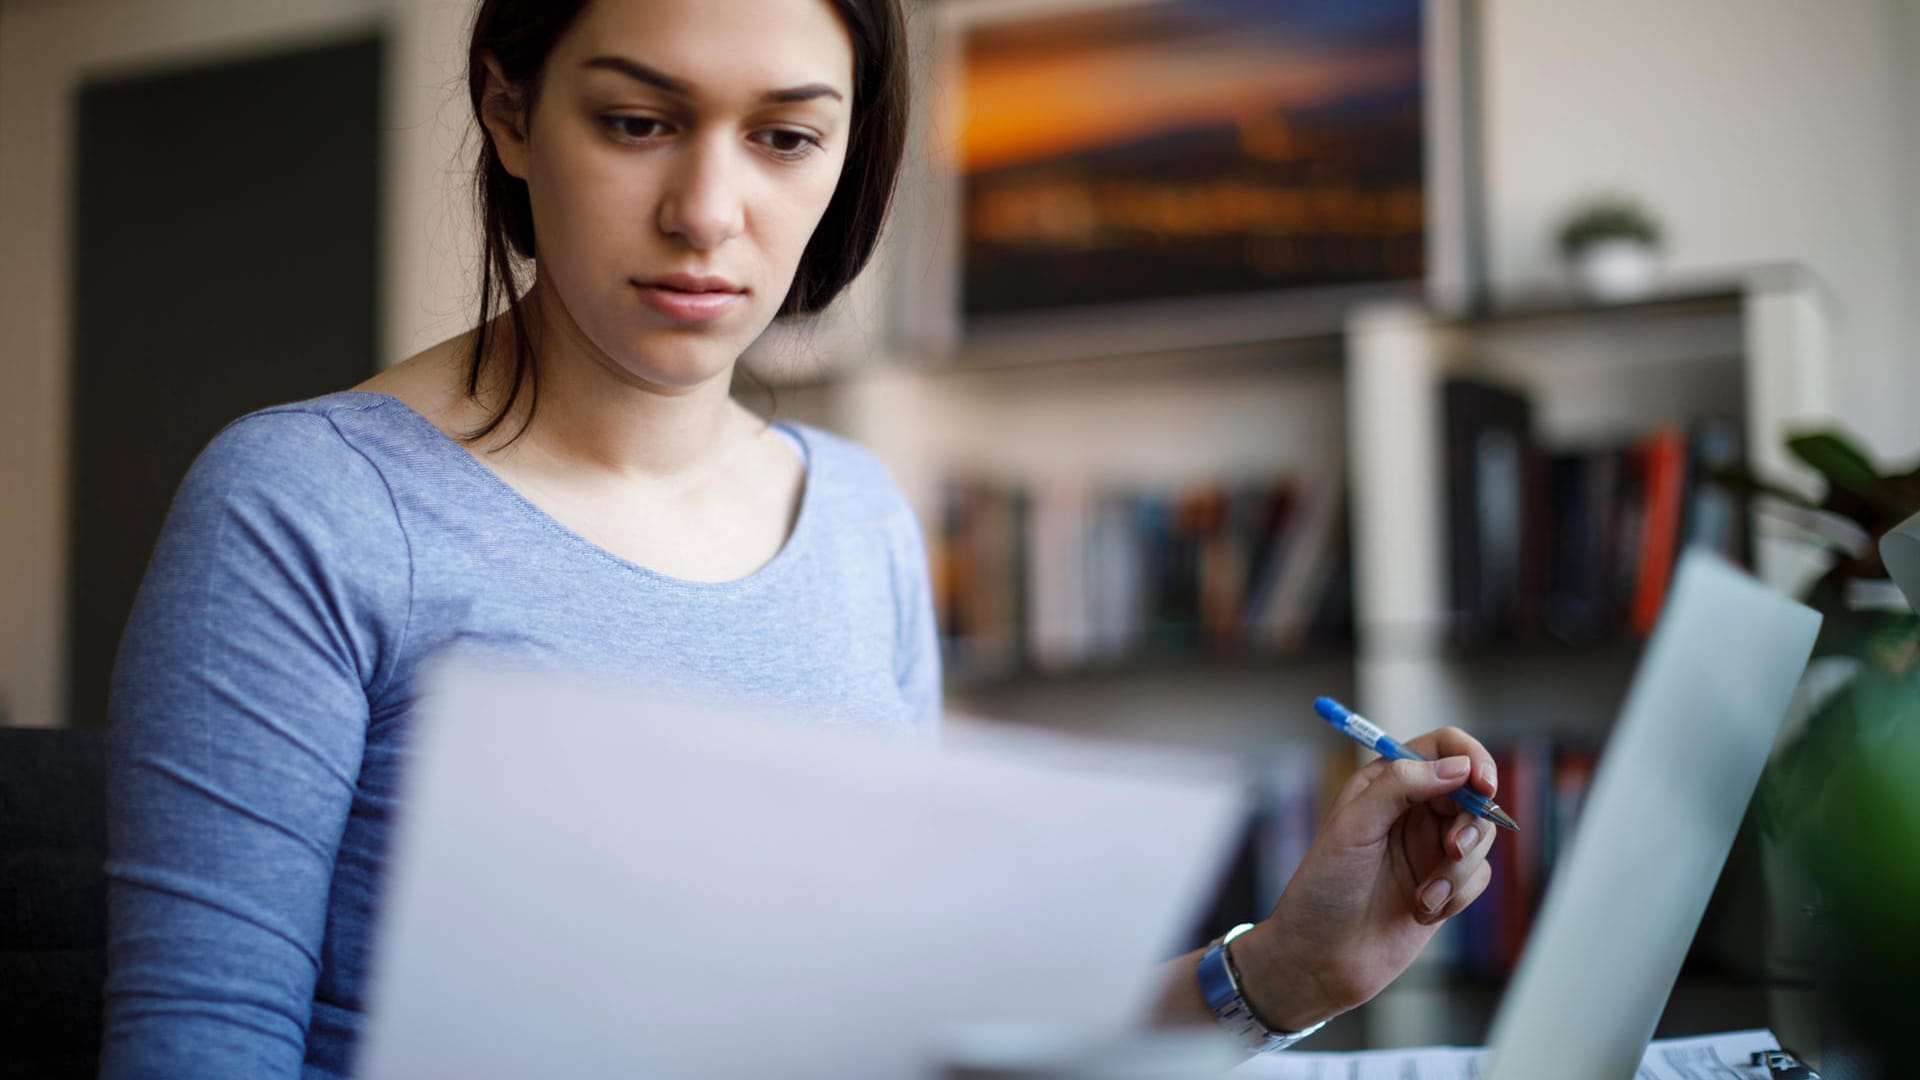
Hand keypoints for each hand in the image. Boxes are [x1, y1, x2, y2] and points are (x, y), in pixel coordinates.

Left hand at [1231, 727, 1499, 1031]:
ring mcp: (1431, 847)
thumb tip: (1458, 766)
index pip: (1444, 747)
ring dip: (1457, 869)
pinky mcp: (1446, 885)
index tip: (1482, 784)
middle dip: (1470, 823)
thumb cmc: (1324, 888)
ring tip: (1424, 896)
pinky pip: (1478, 876)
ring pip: (1480, 837)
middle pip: (1473, 792)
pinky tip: (1422, 912)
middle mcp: (1413, 809)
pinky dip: (1457, 895)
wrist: (1320, 958)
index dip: (1471, 758)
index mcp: (1386, 782)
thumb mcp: (1354, 826)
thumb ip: (1402, 786)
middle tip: (1451, 850)